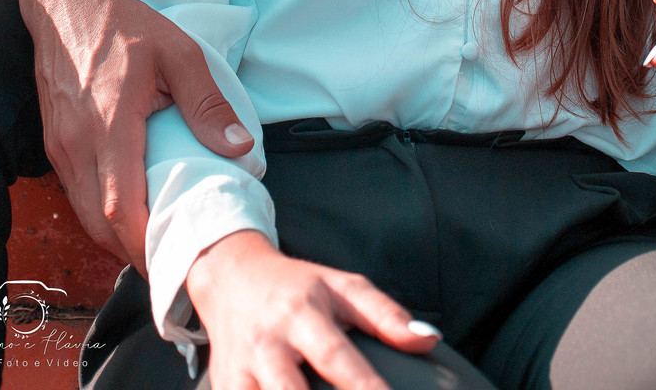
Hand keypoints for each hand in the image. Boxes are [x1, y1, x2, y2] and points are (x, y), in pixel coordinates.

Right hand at [23, 0, 255, 275]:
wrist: (69, 2)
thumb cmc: (128, 27)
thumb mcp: (180, 55)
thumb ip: (208, 105)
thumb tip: (241, 149)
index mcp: (109, 126)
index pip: (121, 207)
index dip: (145, 242)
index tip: (175, 256)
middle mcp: (76, 145)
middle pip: (99, 224)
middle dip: (133, 250)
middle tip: (171, 260)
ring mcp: (59, 147)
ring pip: (84, 213)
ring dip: (115, 235)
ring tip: (154, 241)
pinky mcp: (53, 143)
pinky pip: (76, 192)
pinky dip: (99, 212)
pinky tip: (128, 210)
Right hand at [186, 229, 441, 389]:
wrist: (232, 277)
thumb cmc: (301, 287)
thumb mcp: (343, 287)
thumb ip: (386, 315)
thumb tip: (431, 339)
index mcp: (302, 313)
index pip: (336, 357)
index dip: (363, 387)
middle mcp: (268, 344)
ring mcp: (240, 370)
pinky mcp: (223, 388)